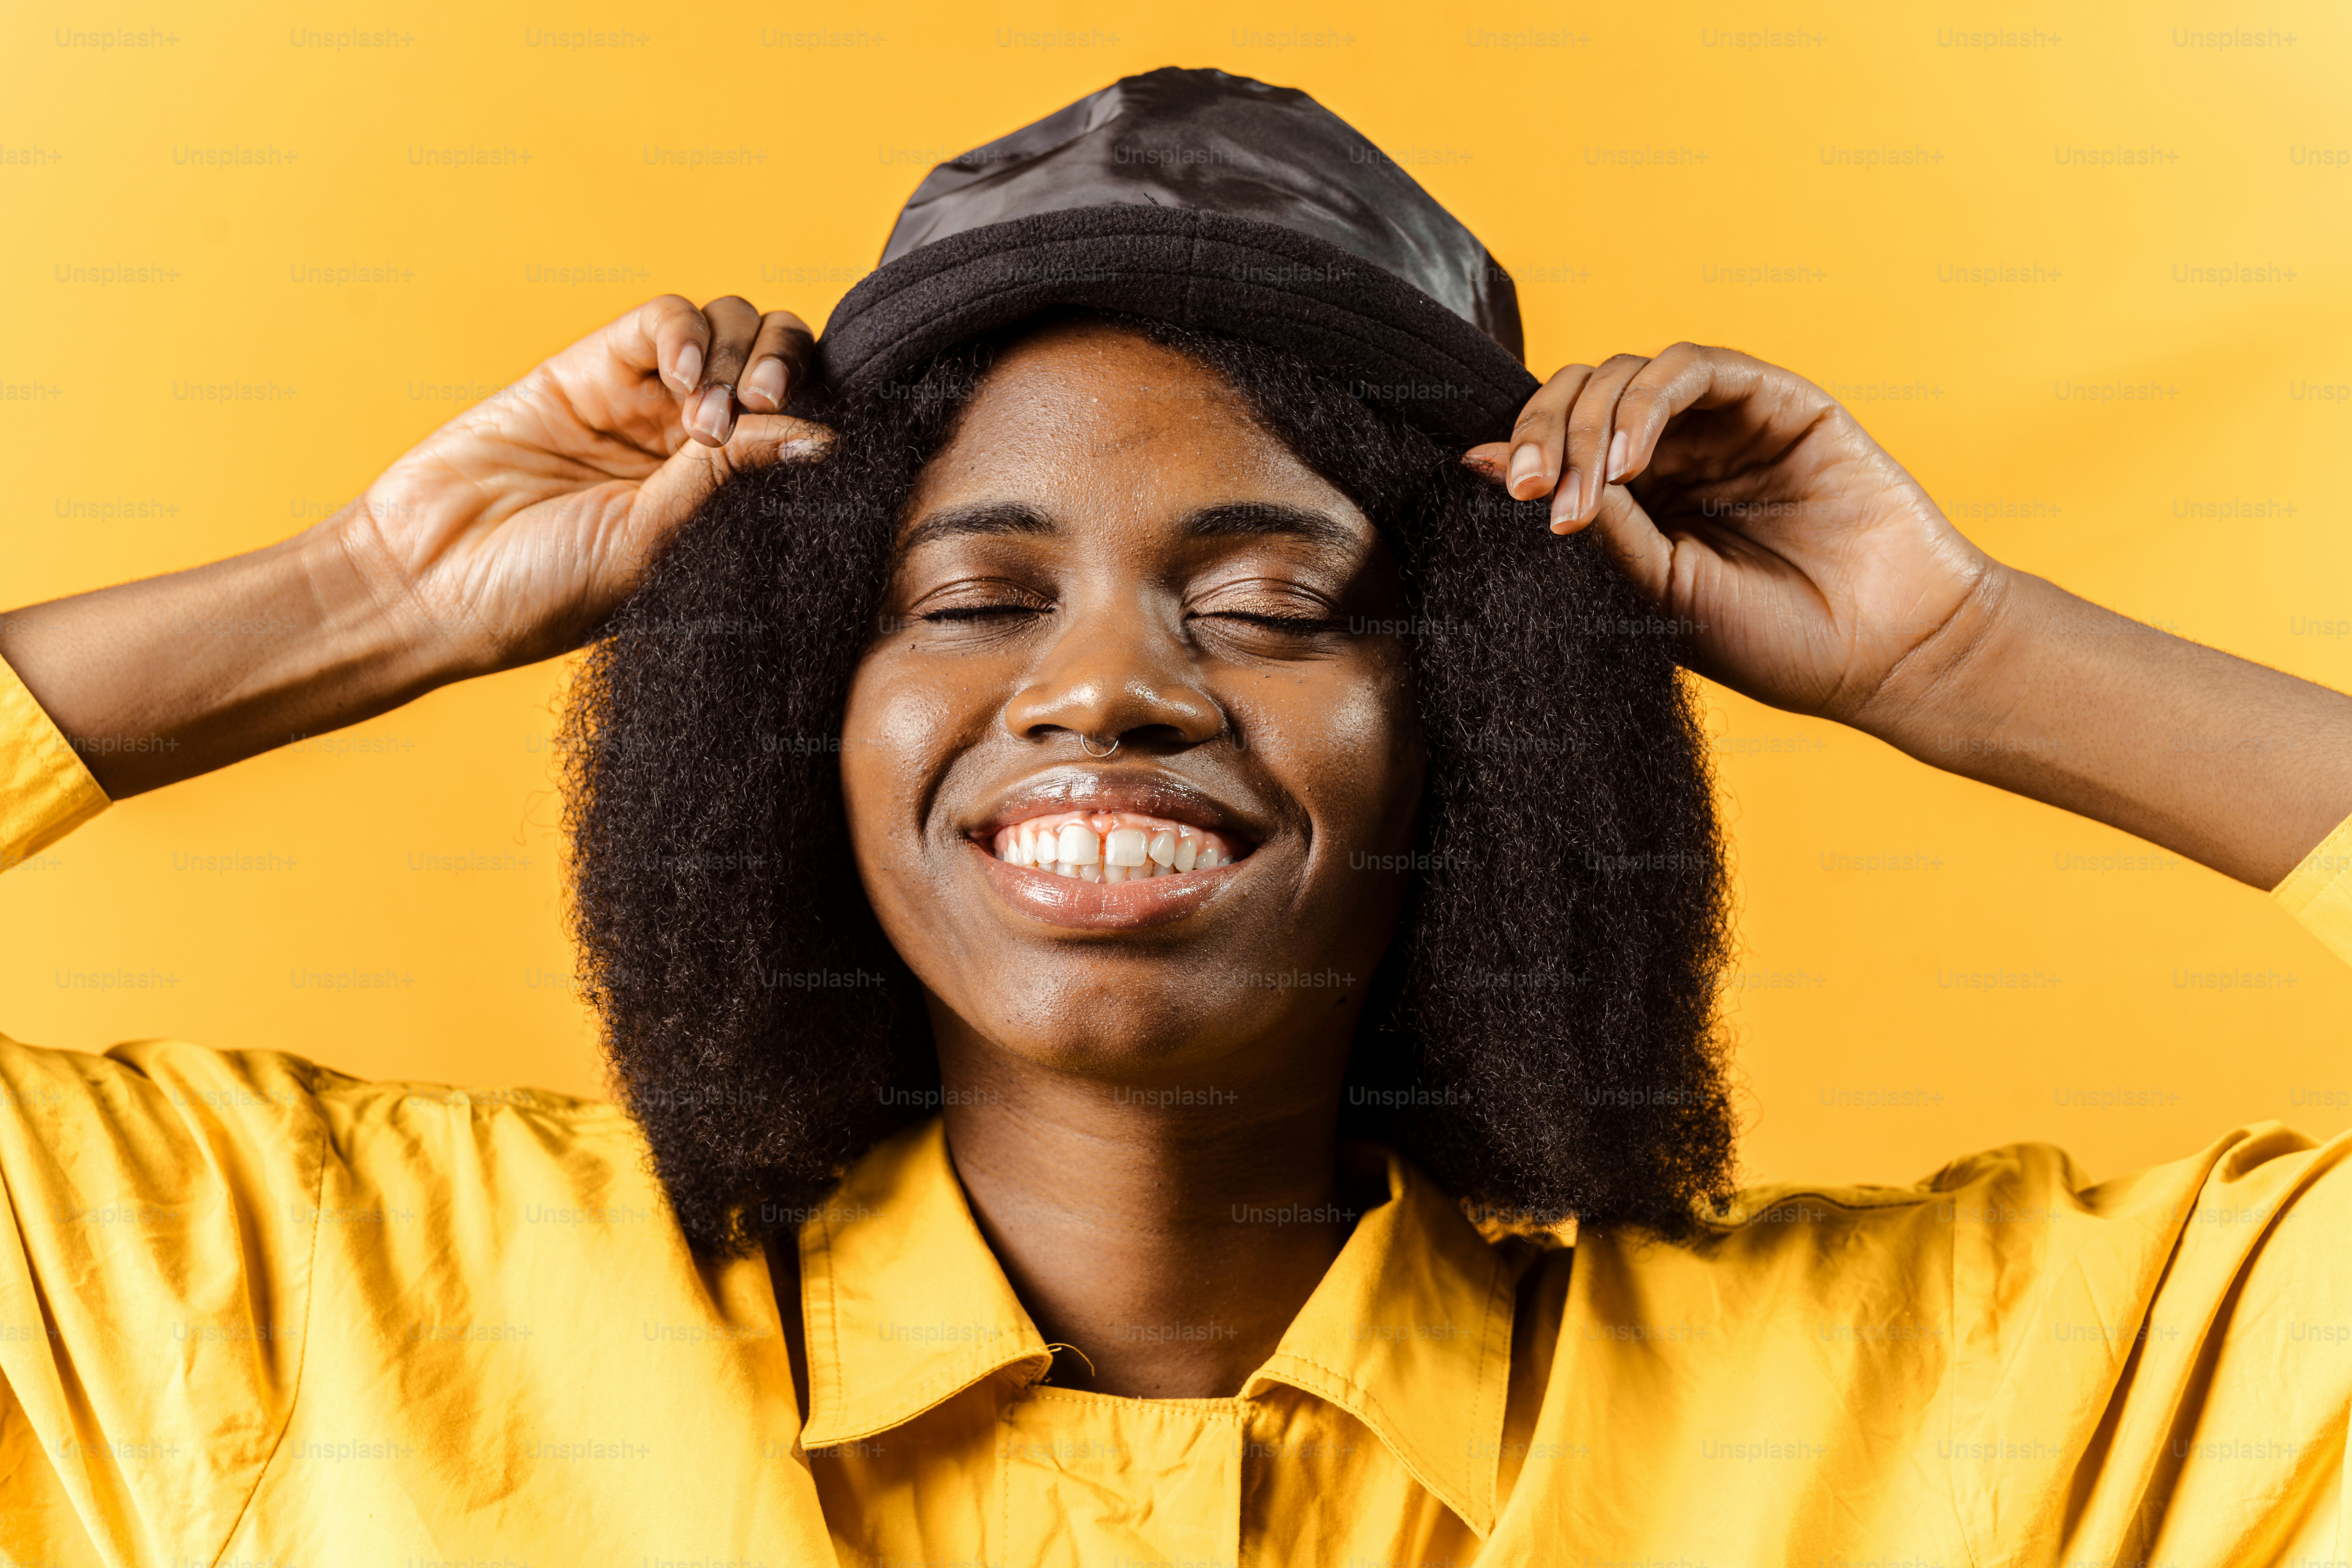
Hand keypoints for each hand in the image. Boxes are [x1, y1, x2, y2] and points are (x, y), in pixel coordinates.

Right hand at [339, 294, 830, 675]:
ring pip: (728, 329)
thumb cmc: (542, 592)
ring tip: (705, 417)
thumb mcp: (656, 543)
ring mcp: (642, 403)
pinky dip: (685, 332)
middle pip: (775, 364)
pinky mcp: (591, 369)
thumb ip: (731, 481)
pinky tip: (679, 374)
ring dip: (736, 355)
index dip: (812, 413)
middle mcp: (691, 447)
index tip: (806, 436)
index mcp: (721, 500)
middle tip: (764, 404)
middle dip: (785, 368)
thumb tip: (823, 440)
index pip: (797, 429)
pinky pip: (663, 319)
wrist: (432, 582)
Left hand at [1465, 344, 2004, 731]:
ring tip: (1582, 490)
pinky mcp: (1774, 399)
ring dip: (1588, 423)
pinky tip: (1628, 460)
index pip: (1557, 447)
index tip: (1500, 489)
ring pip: (1625, 375)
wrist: (1885, 652)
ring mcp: (1723, 424)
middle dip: (1542, 432)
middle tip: (1525, 487)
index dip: (1520, 453)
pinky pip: (1693, 367)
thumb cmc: (1775, 641)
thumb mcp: (1658, 593)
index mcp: (1637, 504)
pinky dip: (1646, 403)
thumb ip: (1589, 526)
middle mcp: (1675, 454)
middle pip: (1580, 398)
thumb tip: (1485, 467)